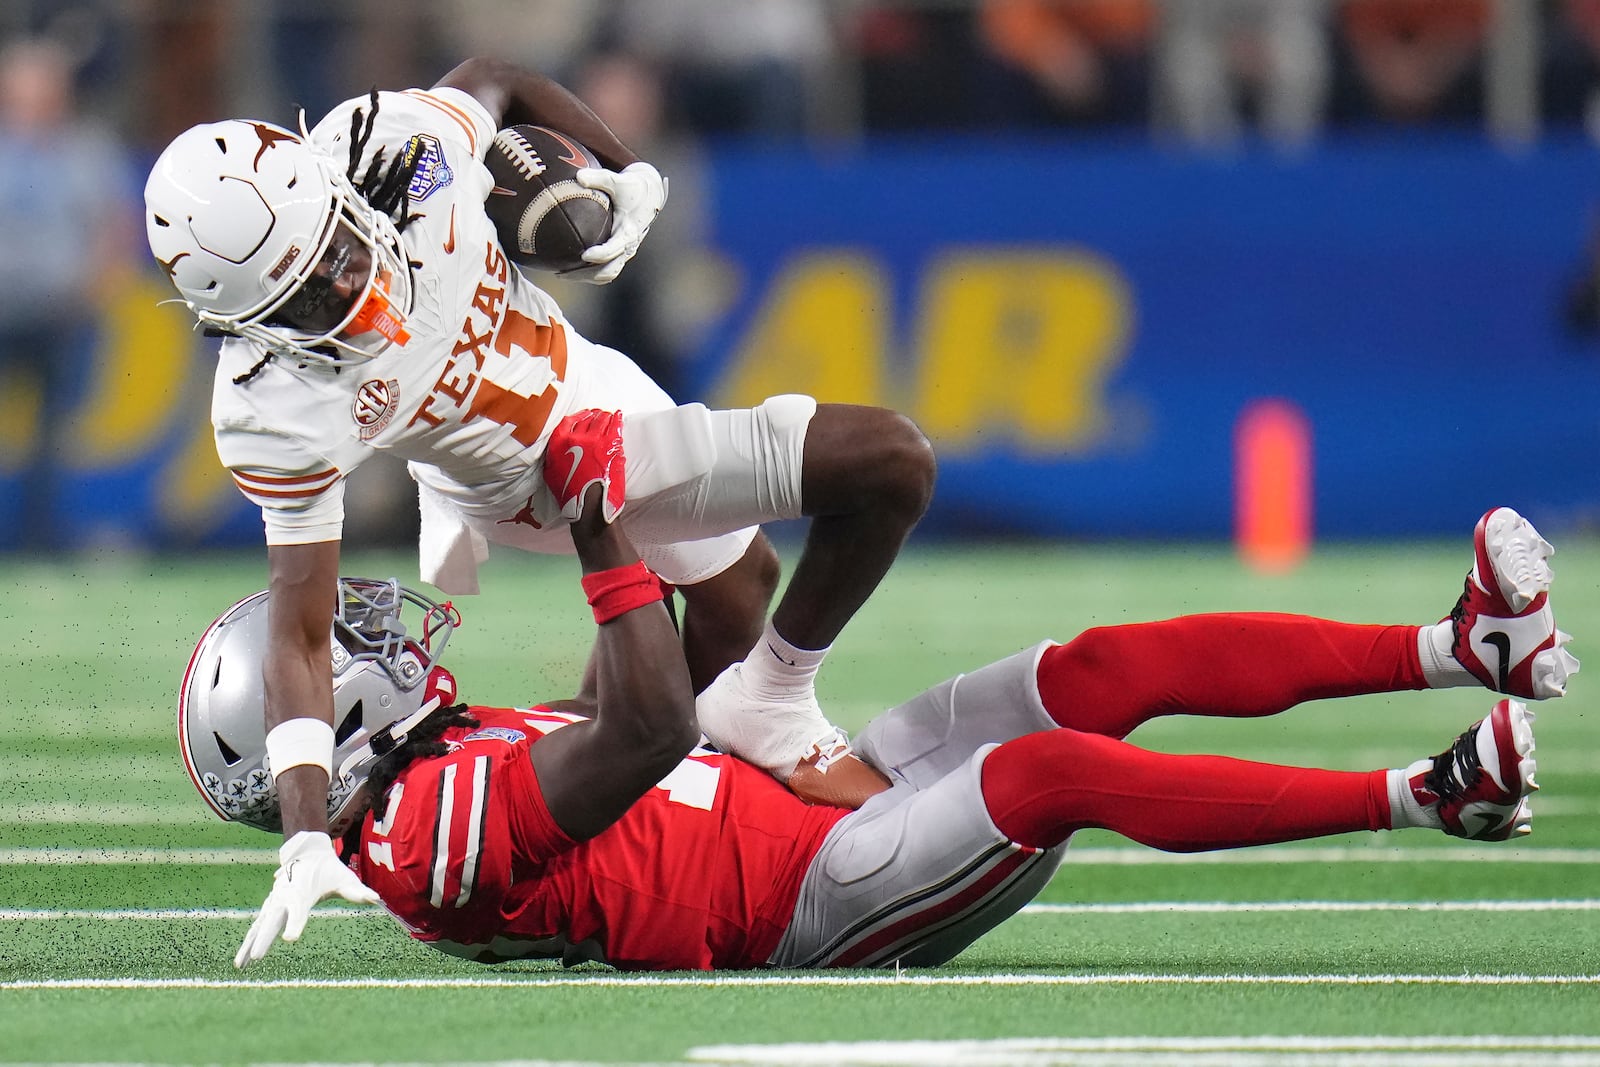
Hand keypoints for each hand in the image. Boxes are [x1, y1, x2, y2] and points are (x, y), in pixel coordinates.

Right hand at [234, 830, 379, 967]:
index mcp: (302, 892)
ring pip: (260, 925)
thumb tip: (376, 898)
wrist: (308, 852)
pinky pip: (258, 926)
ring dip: (250, 944)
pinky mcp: (271, 907)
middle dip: (265, 938)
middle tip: (257, 957)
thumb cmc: (329, 868)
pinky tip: (242, 960)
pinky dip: (249, 941)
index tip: (291, 938)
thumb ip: (357, 890)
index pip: (298, 911)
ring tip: (241, 965)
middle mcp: (285, 897)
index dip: (295, 924)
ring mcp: (275, 902)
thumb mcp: (344, 877)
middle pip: (273, 920)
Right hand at [543, 408, 625, 522]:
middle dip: (592, 415)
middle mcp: (576, 438)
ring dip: (604, 417)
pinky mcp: (611, 446)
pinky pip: (615, 427)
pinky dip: (617, 420)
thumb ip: (553, 457)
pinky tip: (618, 416)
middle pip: (586, 419)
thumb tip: (557, 449)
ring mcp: (595, 441)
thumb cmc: (569, 494)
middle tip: (597, 415)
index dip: (577, 417)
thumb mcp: (550, 474)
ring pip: (601, 420)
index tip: (583, 415)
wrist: (589, 507)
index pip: (567, 421)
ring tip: (608, 416)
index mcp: (558, 444)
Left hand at [567, 161, 666, 284]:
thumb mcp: (618, 180)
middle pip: (608, 270)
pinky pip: (605, 269)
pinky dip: (589, 273)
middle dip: (585, 274)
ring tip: (561, 274)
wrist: (649, 196)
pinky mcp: (619, 253)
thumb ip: (599, 178)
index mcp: (628, 232)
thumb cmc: (631, 187)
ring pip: (606, 274)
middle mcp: (628, 246)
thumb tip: (578, 176)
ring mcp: (624, 252)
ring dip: (585, 277)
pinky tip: (569, 269)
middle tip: (562, 273)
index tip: (584, 255)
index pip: (614, 249)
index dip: (600, 254)